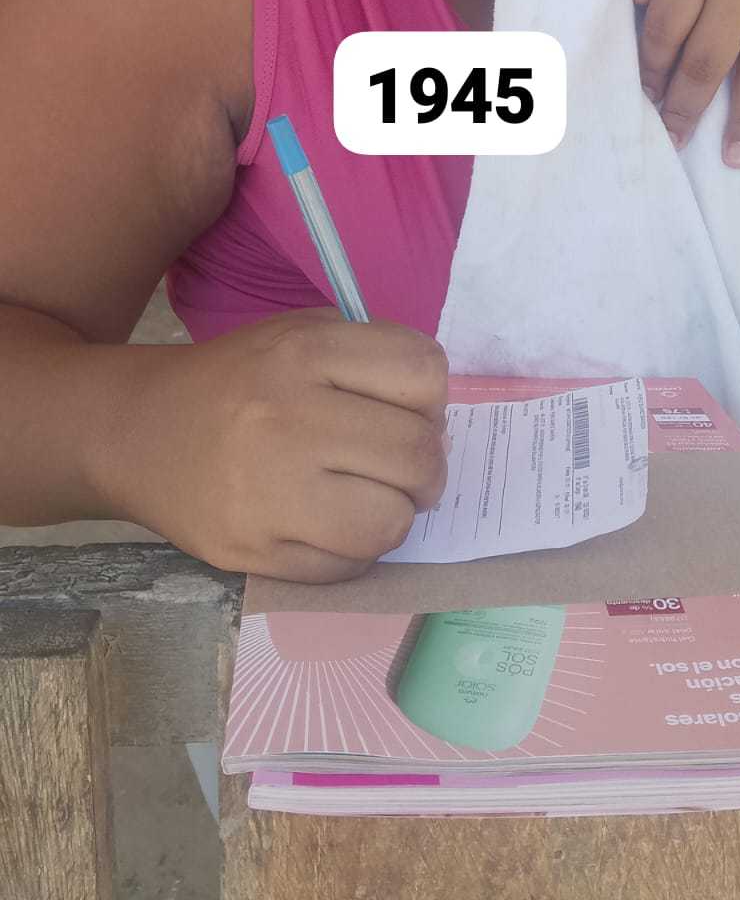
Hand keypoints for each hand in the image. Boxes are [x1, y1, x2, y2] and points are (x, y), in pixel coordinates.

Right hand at [121, 309, 448, 581]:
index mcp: (305, 352)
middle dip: (426, 469)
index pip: (423, 373)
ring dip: (395, 515)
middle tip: (402, 469)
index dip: (431, 399)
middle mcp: (288, 417)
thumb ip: (370, 361)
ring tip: (368, 500)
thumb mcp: (298, 335)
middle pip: (418, 454)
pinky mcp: (254, 553)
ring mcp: (269, 492)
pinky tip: (329, 526)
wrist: (136, 432)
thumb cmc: (237, 381)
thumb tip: (439, 428)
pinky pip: (348, 568)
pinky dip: (355, 552)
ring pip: (391, 522)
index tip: (409, 412)